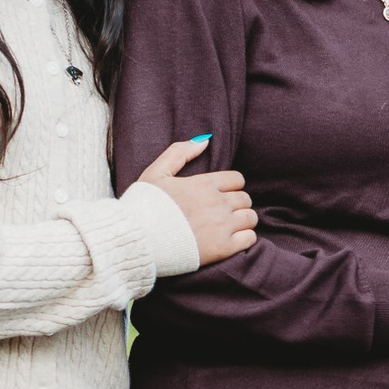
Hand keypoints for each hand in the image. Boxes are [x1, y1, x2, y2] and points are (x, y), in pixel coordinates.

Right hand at [136, 137, 256, 267]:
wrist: (137, 241)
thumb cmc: (143, 206)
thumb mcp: (156, 173)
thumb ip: (179, 152)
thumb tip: (205, 140)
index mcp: (204, 184)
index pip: (237, 179)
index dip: (230, 186)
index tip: (219, 195)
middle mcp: (217, 203)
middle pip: (245, 198)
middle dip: (236, 204)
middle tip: (222, 212)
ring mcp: (222, 226)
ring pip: (251, 218)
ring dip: (243, 221)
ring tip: (228, 226)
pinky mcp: (223, 248)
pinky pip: (250, 238)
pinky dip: (244, 238)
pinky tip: (231, 240)